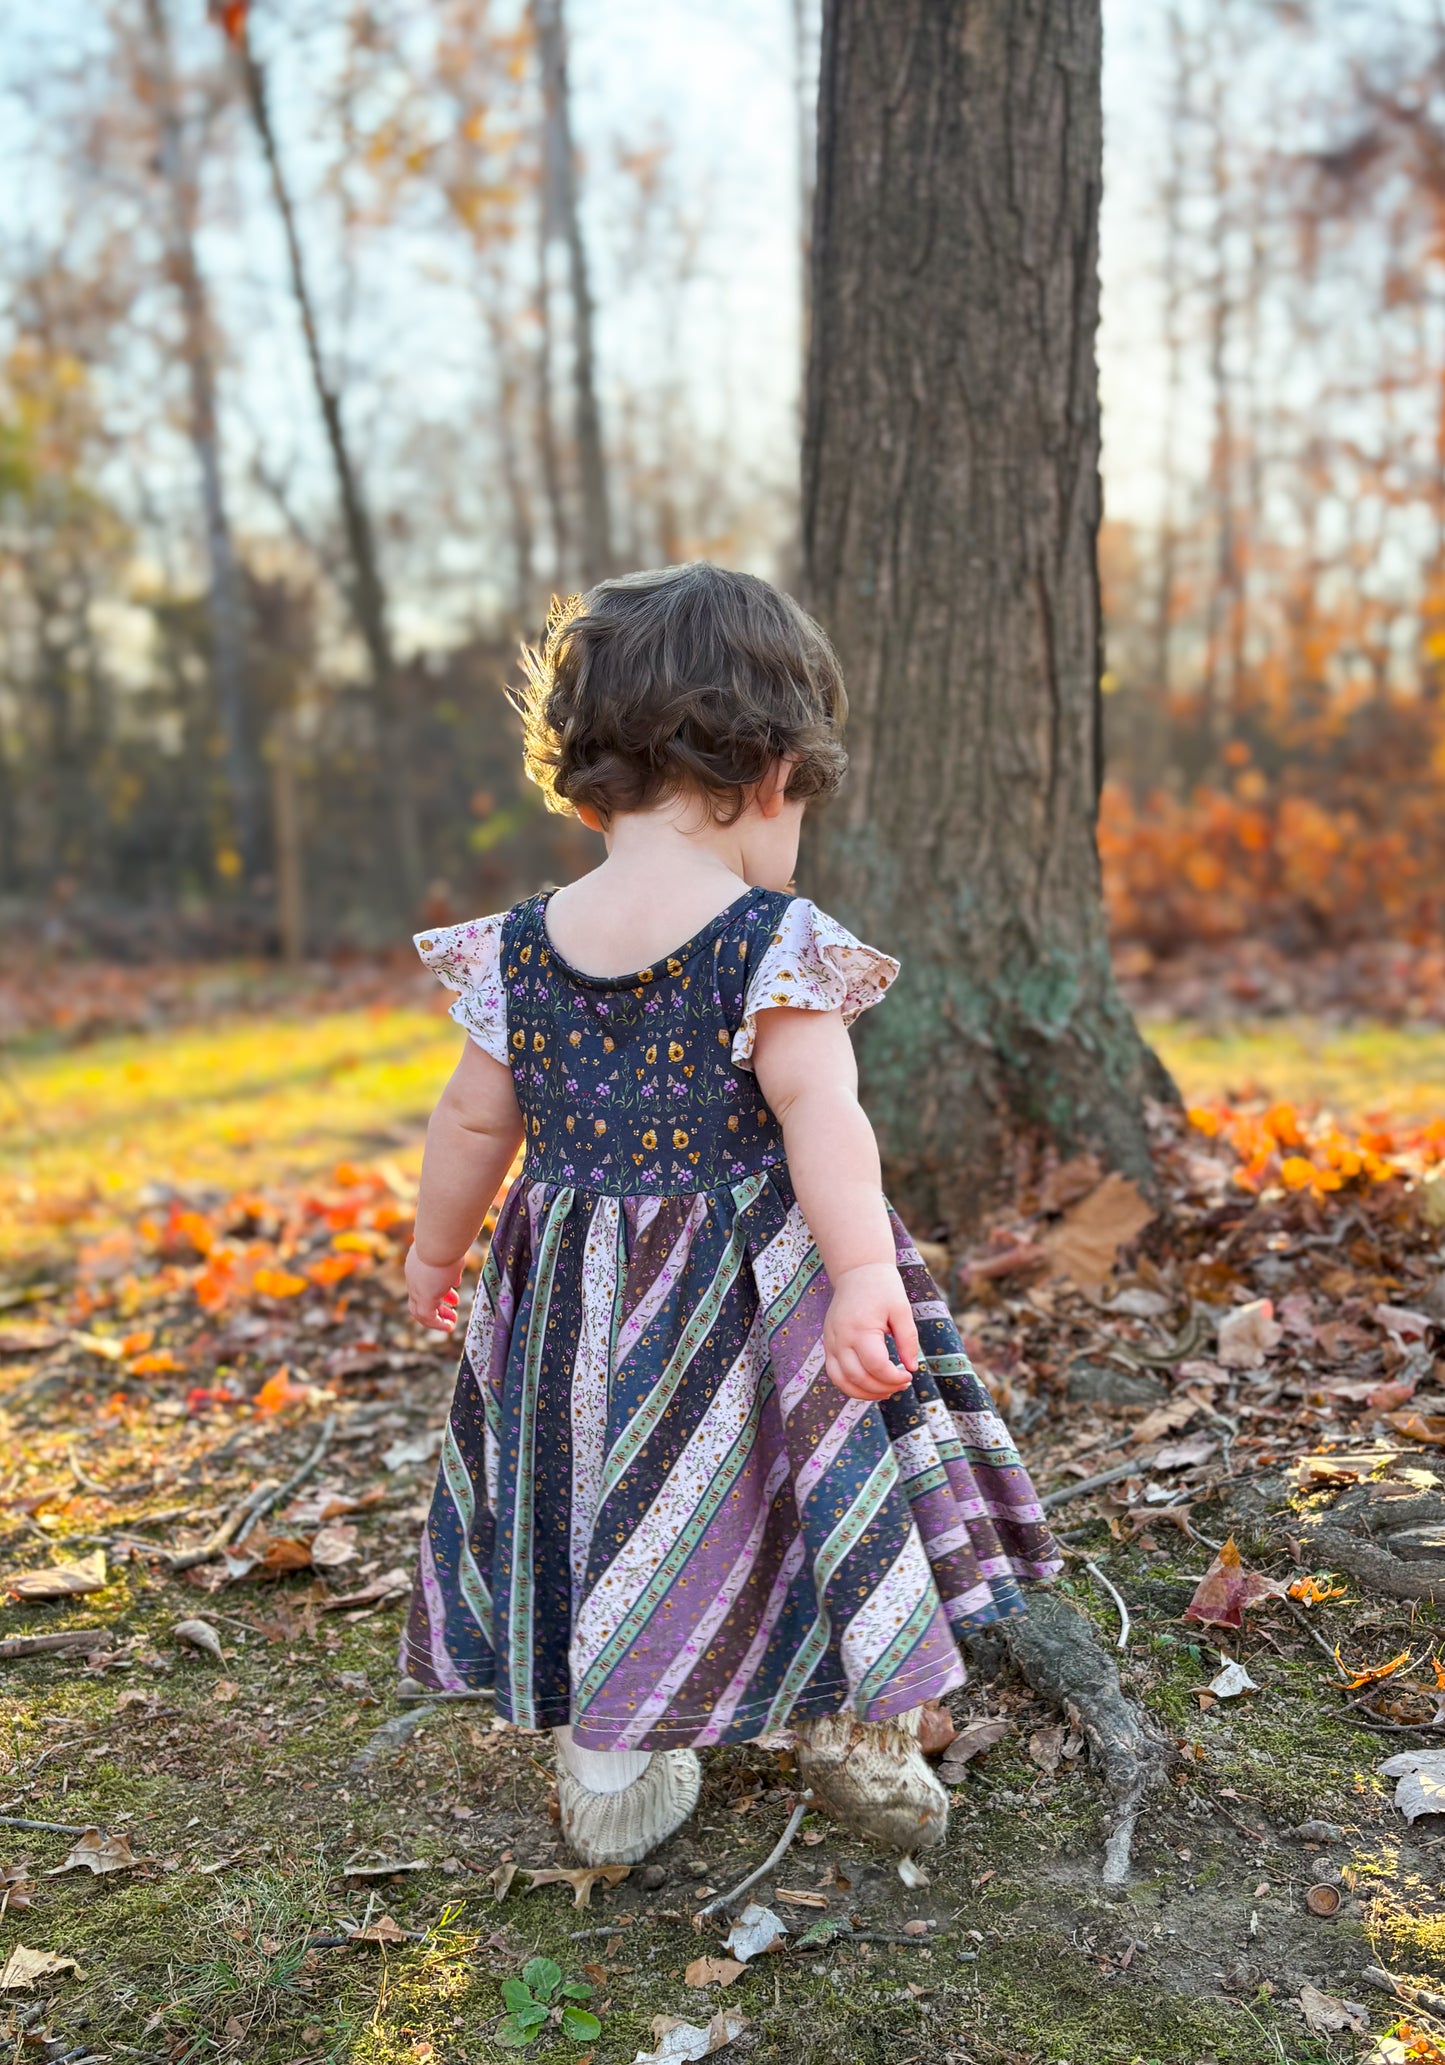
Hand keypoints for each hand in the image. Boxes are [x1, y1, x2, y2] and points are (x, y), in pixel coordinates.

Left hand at [406, 1246, 464, 1332]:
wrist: (439, 1238)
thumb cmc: (448, 1239)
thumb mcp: (449, 1251)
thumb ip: (451, 1261)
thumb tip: (456, 1269)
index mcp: (418, 1264)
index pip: (422, 1283)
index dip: (437, 1291)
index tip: (452, 1295)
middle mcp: (414, 1277)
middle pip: (419, 1299)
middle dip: (437, 1306)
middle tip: (452, 1309)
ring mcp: (417, 1287)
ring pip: (421, 1310)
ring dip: (437, 1317)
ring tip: (452, 1320)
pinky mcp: (424, 1296)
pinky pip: (428, 1317)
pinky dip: (437, 1324)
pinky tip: (449, 1327)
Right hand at [822, 1263, 918, 1399]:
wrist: (857, 1271)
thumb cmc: (883, 1287)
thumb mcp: (901, 1309)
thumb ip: (908, 1340)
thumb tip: (912, 1368)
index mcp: (860, 1329)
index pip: (876, 1366)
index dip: (894, 1378)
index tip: (909, 1376)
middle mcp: (840, 1338)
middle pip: (858, 1377)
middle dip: (882, 1388)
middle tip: (902, 1384)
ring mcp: (830, 1342)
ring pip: (842, 1381)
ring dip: (864, 1393)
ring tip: (886, 1391)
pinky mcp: (828, 1344)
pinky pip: (835, 1373)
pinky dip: (850, 1385)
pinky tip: (870, 1385)